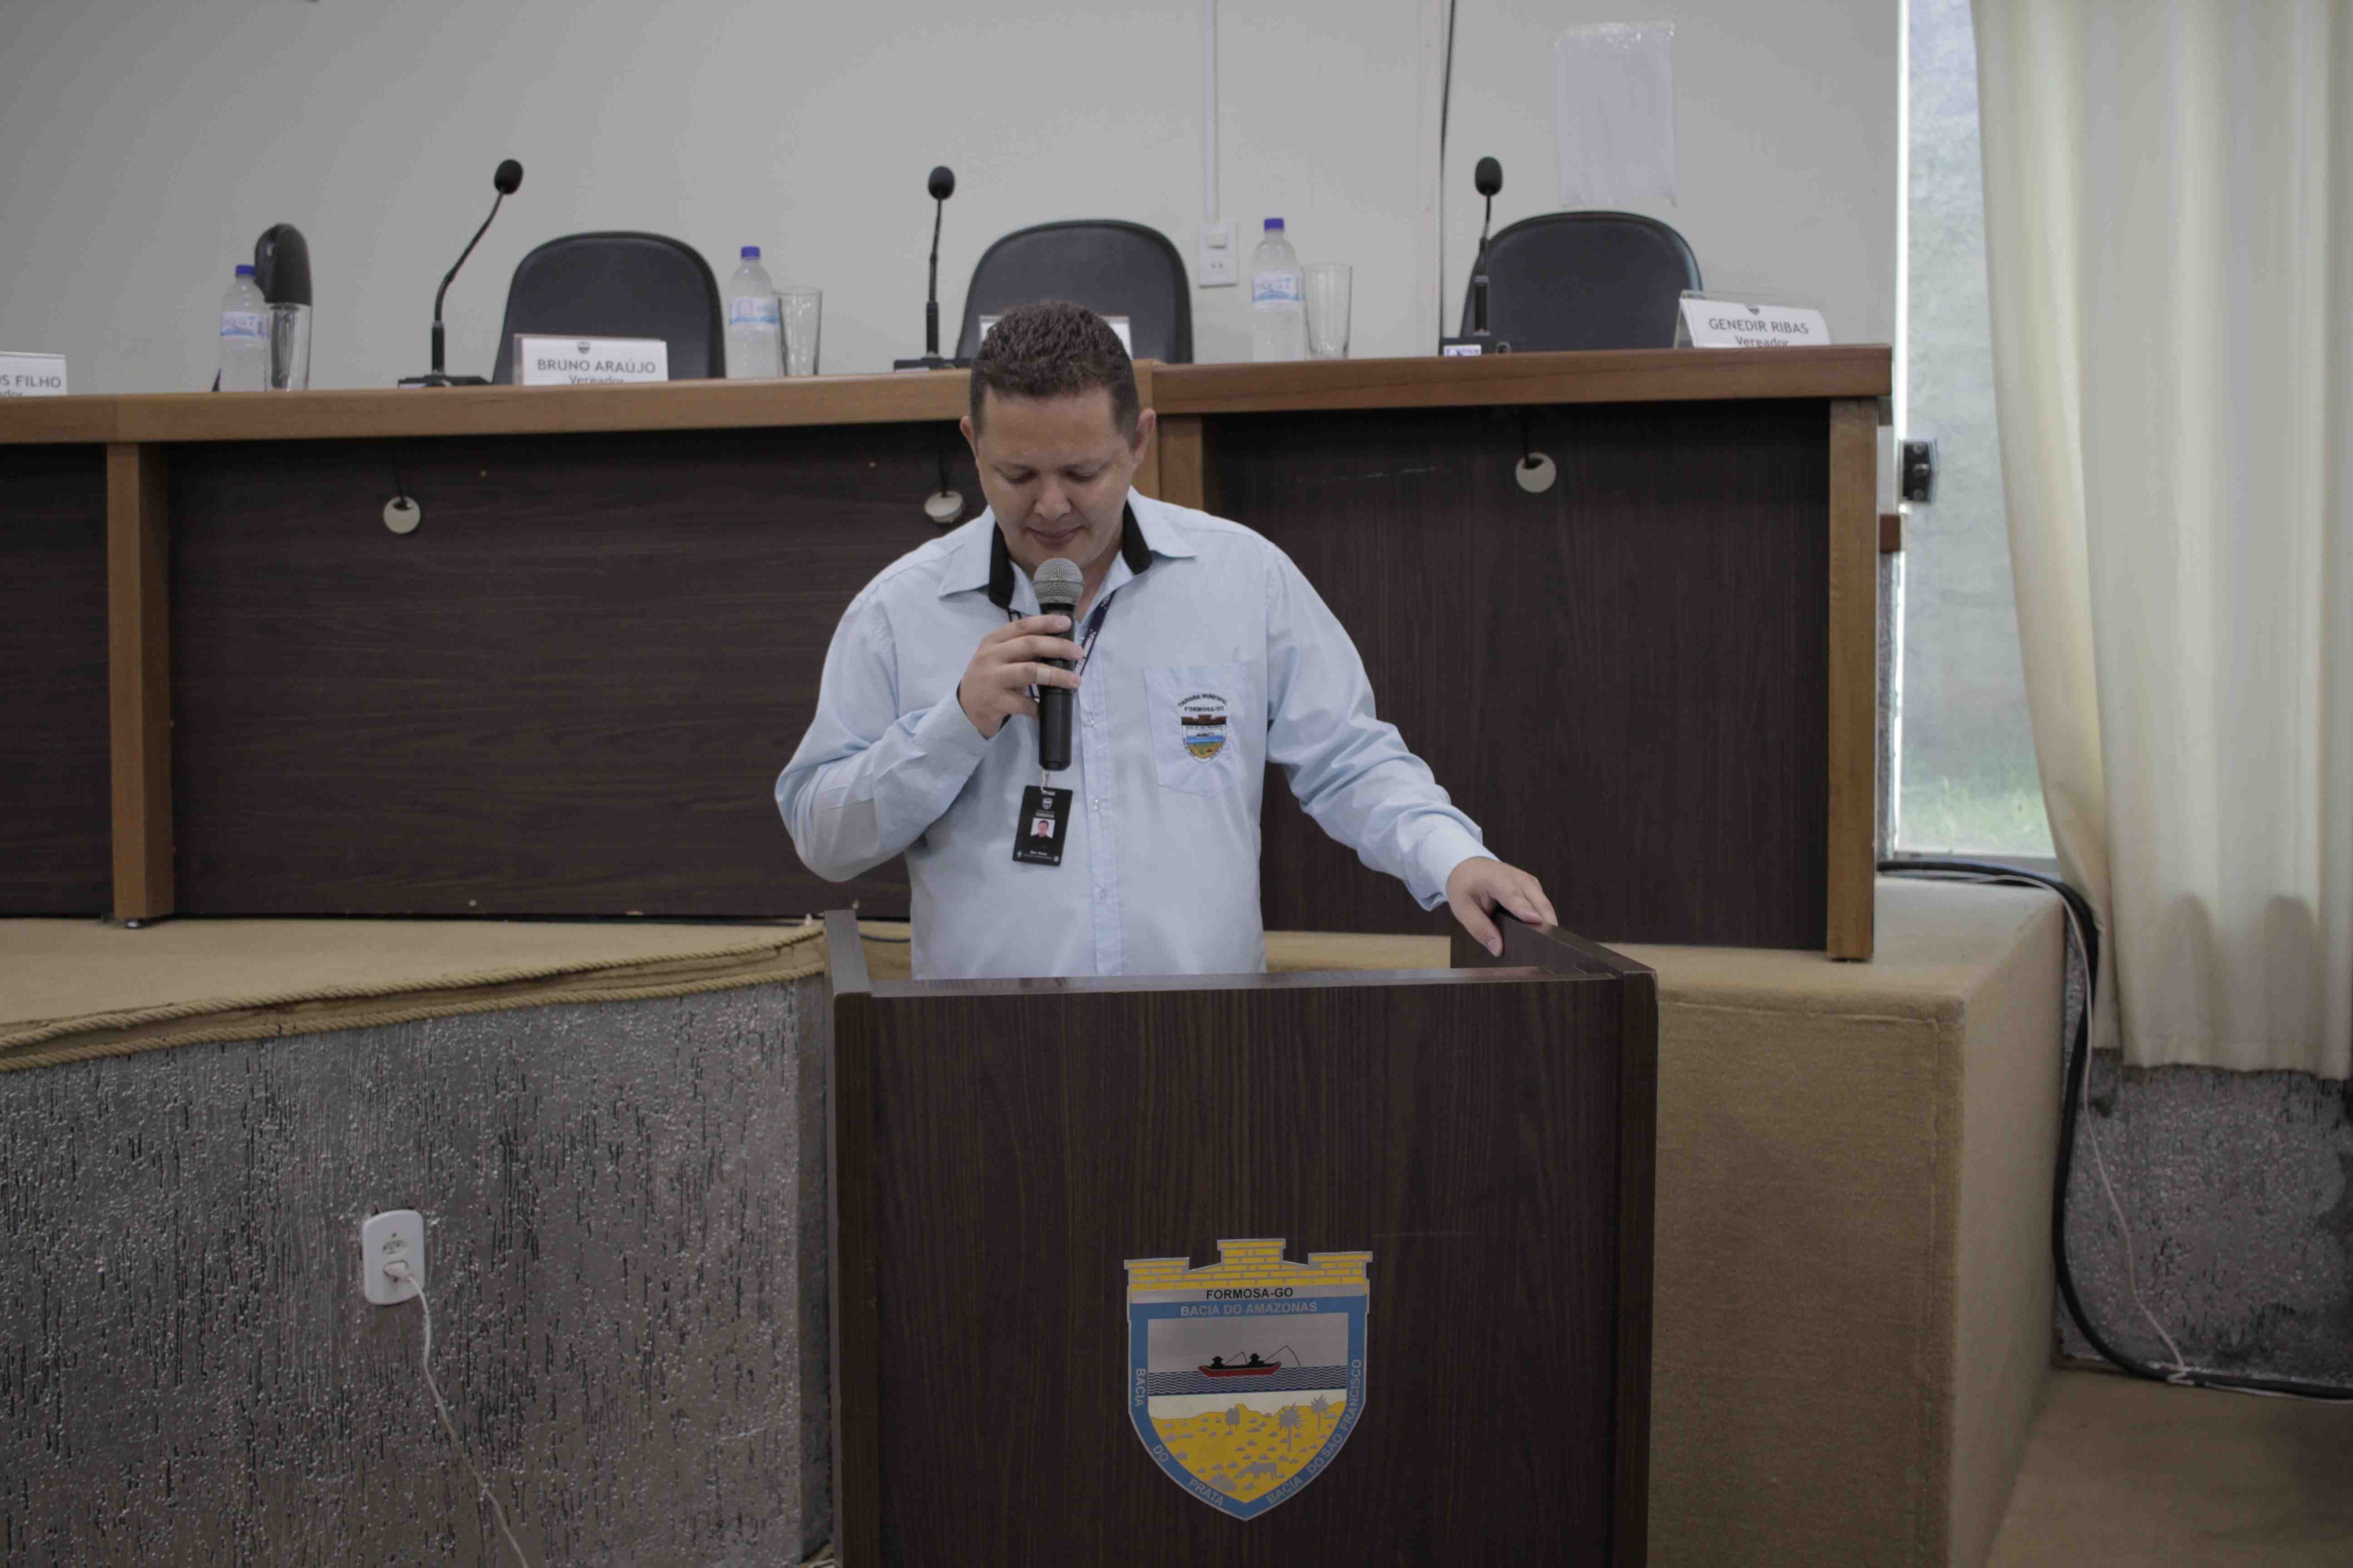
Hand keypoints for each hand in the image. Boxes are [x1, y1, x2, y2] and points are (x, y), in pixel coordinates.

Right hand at [957, 614, 1085, 738]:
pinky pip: (1024, 703)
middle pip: (1029, 645)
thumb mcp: (999, 658)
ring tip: (1075, 680)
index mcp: (993, 641)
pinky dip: (1038, 706)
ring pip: (1029, 672)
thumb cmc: (989, 679)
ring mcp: (992, 679)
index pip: (1021, 626)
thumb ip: (1020, 650)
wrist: (965, 709)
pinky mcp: (995, 702)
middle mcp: (991, 657)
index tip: (1066, 623)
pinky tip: (1047, 709)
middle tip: (1078, 653)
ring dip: (1056, 675)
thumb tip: (1058, 644)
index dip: (1045, 622)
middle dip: (1058, 647)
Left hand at [1446, 857, 1558, 957]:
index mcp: (1497, 879)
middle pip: (1539, 903)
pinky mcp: (1535, 889)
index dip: (1524, 910)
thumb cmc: (1466, 887)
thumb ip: (1480, 929)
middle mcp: (1519, 878)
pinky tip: (1539, 938)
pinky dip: (1543, 922)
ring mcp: (1530, 883)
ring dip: (1547, 926)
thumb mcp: (1463, 909)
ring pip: (1545, 907)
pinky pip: (1543, 908)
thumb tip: (1498, 950)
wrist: (1471, 867)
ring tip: (1545, 948)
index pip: (1513, 896)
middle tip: (1546, 948)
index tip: (1535, 921)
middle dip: (1545, 925)